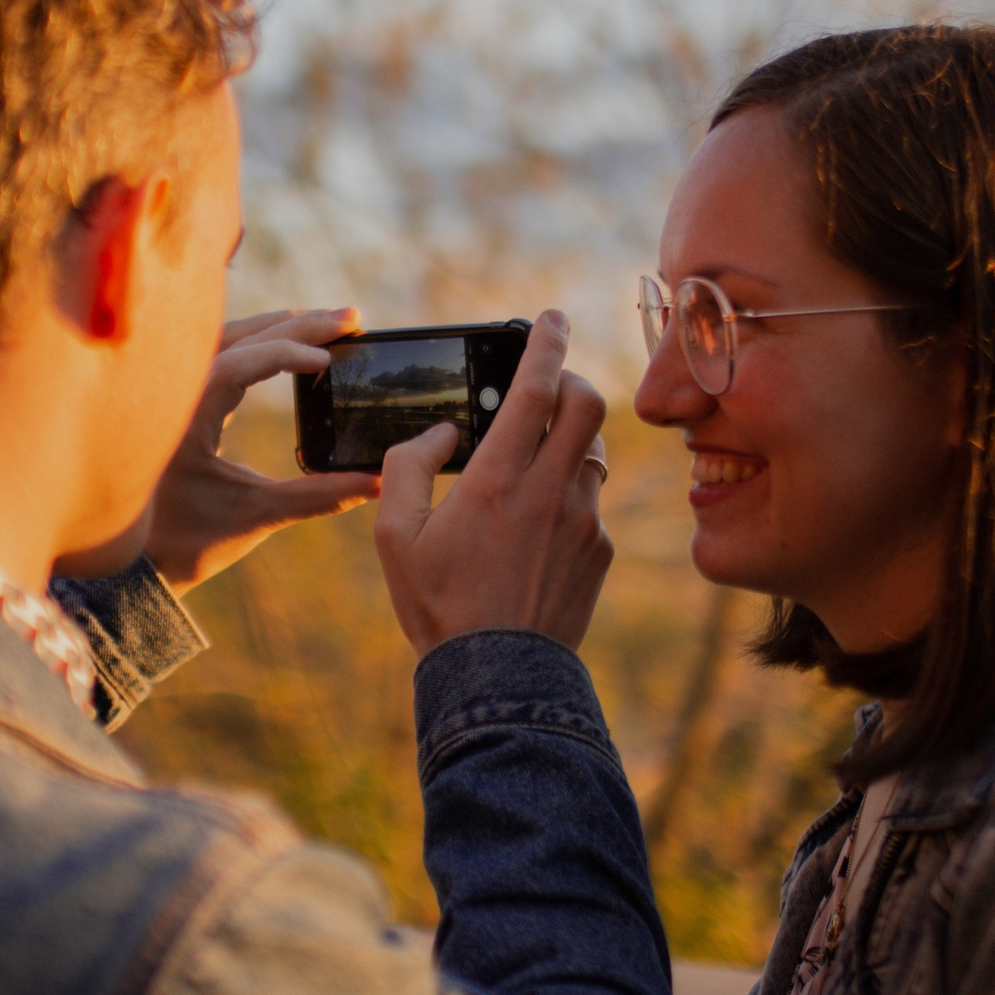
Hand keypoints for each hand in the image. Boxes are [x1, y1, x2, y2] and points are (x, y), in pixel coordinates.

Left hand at [139, 309, 382, 594]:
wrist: (133, 562)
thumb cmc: (184, 540)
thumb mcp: (255, 515)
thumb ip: (317, 496)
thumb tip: (375, 481)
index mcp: (186, 413)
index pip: (242, 360)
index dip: (289, 353)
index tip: (329, 360)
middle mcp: (174, 390)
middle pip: (240, 335)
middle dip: (298, 325)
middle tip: (351, 319)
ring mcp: (173, 391)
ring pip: (227, 336)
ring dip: (277, 327)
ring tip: (326, 322)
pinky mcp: (178, 401)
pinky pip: (217, 352)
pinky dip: (255, 343)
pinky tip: (282, 343)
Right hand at [373, 310, 612, 655]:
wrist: (498, 676)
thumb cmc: (439, 604)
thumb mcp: (394, 536)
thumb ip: (407, 468)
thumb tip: (440, 435)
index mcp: (497, 479)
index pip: (535, 388)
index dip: (544, 342)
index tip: (550, 317)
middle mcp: (550, 492)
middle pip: (588, 404)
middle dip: (571, 381)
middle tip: (549, 388)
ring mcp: (583, 522)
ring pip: (593, 452)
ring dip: (570, 441)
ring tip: (537, 462)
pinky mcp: (600, 552)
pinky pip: (592, 504)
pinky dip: (570, 496)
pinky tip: (540, 527)